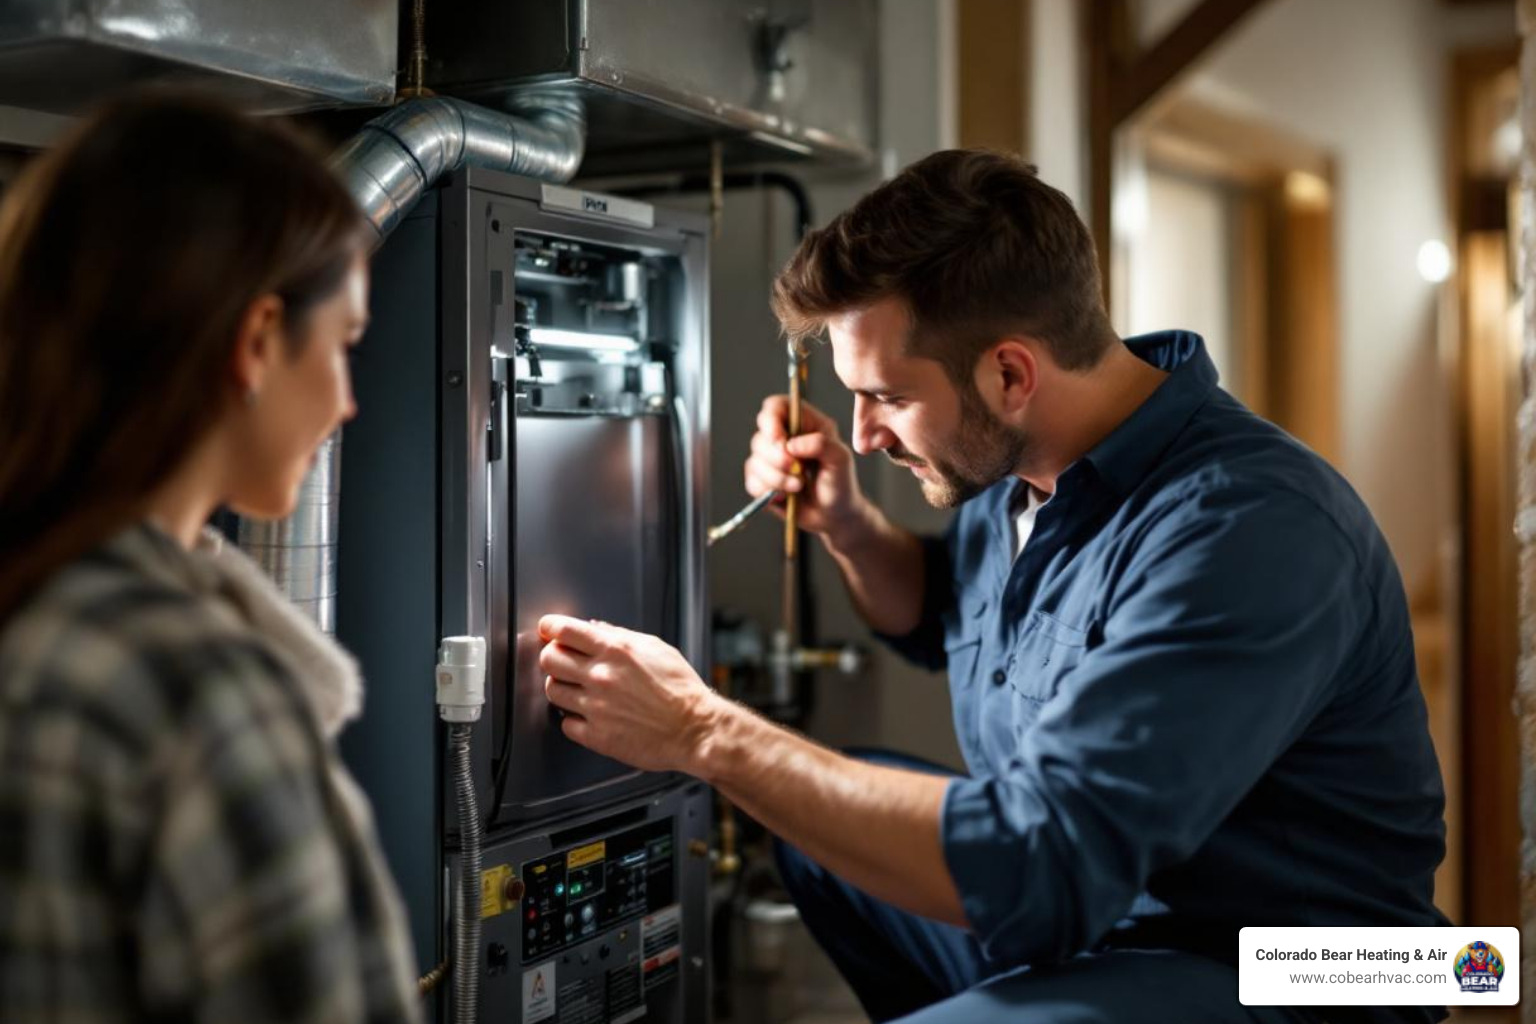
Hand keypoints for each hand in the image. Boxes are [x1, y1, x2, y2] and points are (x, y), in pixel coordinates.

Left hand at [537, 615, 721, 774]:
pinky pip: (566, 724)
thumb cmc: (681, 690)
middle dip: (553, 657)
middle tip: (563, 662)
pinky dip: (574, 719)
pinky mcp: (596, 736)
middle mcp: (601, 677)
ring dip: (562, 688)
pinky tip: (590, 715)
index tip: (549, 630)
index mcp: (616, 651)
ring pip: (552, 691)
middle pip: (549, 659)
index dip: (551, 627)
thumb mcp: (656, 648)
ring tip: (579, 691)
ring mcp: (596, 708)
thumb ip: (621, 636)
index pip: (564, 630)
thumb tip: (595, 628)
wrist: (695, 729)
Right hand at [744, 396, 869, 541]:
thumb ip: (821, 444)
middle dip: (776, 457)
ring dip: (776, 478)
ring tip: (798, 487)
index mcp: (804, 423)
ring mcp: (771, 460)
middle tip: (797, 470)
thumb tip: (792, 445)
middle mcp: (784, 438)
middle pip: (761, 436)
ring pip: (755, 462)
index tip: (778, 439)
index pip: (776, 407)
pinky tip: (786, 496)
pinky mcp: (763, 481)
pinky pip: (753, 482)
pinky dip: (768, 491)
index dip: (771, 419)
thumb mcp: (841, 459)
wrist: (834, 516)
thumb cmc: (841, 483)